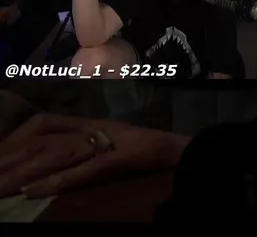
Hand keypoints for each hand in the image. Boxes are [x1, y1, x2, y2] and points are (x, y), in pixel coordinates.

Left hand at [0, 113, 189, 197]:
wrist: (181, 151)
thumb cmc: (149, 149)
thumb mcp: (111, 142)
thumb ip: (83, 149)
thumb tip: (44, 169)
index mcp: (90, 123)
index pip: (42, 127)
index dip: (15, 142)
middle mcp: (93, 128)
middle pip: (40, 143)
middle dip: (9, 161)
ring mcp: (103, 143)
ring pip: (52, 156)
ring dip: (21, 173)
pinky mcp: (114, 160)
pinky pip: (79, 171)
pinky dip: (54, 181)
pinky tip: (32, 192)